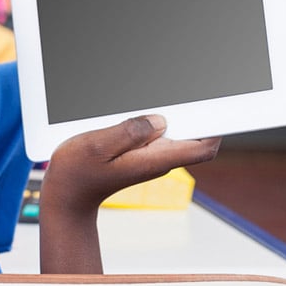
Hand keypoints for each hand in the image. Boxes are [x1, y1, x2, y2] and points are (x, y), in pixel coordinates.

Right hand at [44, 115, 220, 211]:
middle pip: (191, 134)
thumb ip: (129, 132)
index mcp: (154, 160)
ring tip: (143, 98)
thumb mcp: (97, 147)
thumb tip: (159, 119)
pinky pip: (152, 133)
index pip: (203, 147)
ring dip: (164, 113)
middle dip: (190, 111)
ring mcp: (149, 157)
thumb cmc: (77, 174)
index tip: (217, 104)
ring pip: (171, 131)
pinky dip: (147, 120)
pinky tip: (128, 112)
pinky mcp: (137, 153)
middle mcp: (157, 160)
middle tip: (174, 90)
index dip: (216, 126)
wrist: (67, 195)